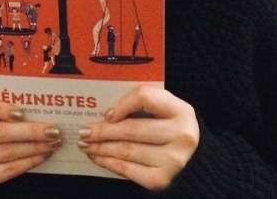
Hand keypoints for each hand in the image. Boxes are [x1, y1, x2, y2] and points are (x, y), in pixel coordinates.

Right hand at [0, 92, 61, 198]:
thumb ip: (2, 110)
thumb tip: (40, 108)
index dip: (0, 108)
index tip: (22, 112)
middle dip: (31, 131)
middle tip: (53, 130)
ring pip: (6, 152)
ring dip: (35, 148)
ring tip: (53, 143)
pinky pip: (7, 170)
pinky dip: (29, 162)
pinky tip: (42, 156)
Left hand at [77, 85, 198, 190]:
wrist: (193, 158)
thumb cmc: (168, 126)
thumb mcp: (163, 108)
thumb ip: (141, 103)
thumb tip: (104, 113)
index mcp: (181, 109)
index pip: (145, 97)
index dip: (121, 103)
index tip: (105, 112)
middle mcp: (181, 135)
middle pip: (132, 129)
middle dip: (103, 130)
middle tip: (83, 131)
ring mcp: (173, 160)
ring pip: (127, 150)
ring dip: (101, 147)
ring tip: (86, 144)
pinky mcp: (163, 179)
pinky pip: (128, 170)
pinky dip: (109, 163)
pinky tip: (97, 157)